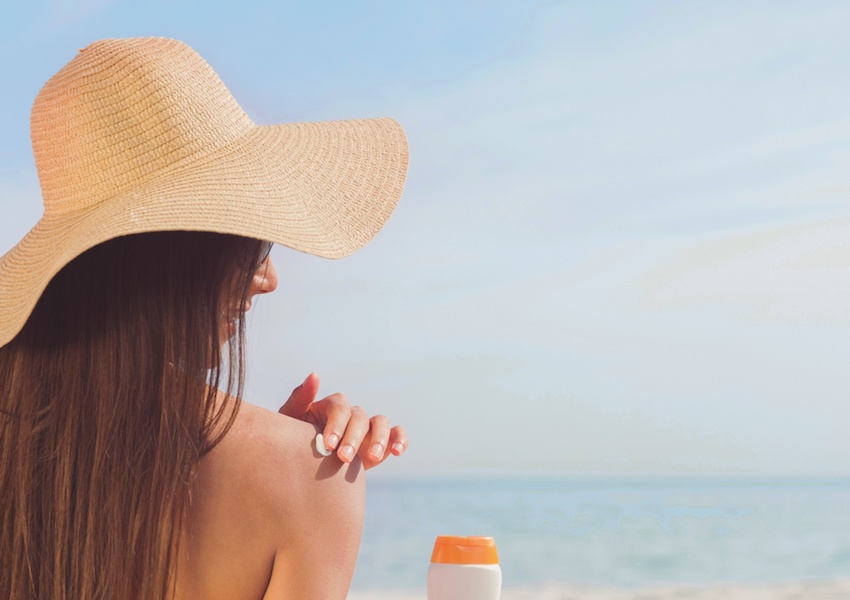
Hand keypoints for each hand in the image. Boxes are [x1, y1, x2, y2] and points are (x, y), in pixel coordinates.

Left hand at [278, 373, 407, 469]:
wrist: (304, 472)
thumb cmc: (293, 443)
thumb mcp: (290, 422)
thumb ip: (300, 399)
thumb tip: (315, 375)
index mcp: (331, 407)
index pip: (340, 408)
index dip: (336, 425)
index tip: (328, 445)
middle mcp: (351, 414)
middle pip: (360, 417)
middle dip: (353, 437)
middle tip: (344, 458)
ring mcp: (367, 428)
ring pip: (381, 422)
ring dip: (379, 438)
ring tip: (371, 457)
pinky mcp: (380, 442)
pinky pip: (396, 434)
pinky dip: (400, 439)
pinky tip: (397, 451)